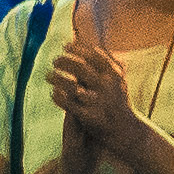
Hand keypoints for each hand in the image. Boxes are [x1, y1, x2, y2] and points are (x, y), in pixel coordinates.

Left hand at [37, 30, 137, 149]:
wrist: (126, 130)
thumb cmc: (118, 101)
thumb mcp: (118, 80)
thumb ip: (107, 62)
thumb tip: (92, 42)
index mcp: (114, 75)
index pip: (93, 54)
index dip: (77, 48)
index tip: (65, 46)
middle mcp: (107, 87)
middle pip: (80, 67)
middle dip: (64, 61)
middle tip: (54, 60)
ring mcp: (97, 102)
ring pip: (71, 85)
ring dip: (56, 77)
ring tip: (48, 75)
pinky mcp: (88, 116)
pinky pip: (67, 103)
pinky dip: (58, 96)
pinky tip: (53, 92)